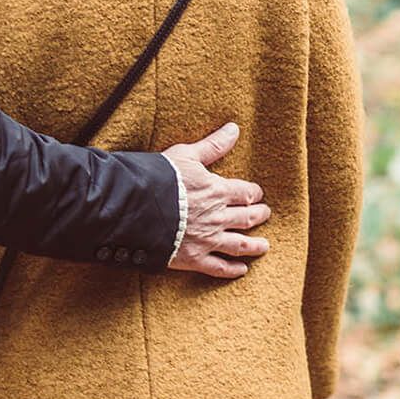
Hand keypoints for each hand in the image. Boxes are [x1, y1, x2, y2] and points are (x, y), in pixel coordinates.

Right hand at [162, 122, 271, 277]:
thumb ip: (212, 145)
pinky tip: (242, 270)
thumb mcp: (185, 155)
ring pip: (240, 245)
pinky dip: (233, 270)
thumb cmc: (158, 178)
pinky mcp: (193, 258)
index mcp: (217, 191)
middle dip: (258, 215)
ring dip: (255, 245)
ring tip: (264, 246)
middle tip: (264, 214)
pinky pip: (219, 267)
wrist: (135, 208)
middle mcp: (218, 217)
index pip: (246, 192)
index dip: (254, 192)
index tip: (257, 193)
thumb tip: (234, 128)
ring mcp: (207, 239)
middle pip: (247, 218)